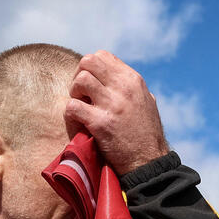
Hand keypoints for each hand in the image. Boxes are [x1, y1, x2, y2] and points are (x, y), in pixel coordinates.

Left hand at [65, 50, 168, 174]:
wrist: (149, 163)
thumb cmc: (146, 136)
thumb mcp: (146, 103)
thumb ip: (131, 89)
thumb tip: (117, 79)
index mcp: (133, 80)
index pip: (102, 56)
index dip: (90, 68)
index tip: (90, 86)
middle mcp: (124, 87)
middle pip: (88, 61)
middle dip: (78, 76)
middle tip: (81, 96)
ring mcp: (112, 104)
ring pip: (80, 80)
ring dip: (74, 95)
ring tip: (81, 109)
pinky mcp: (101, 123)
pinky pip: (73, 107)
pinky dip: (70, 116)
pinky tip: (78, 125)